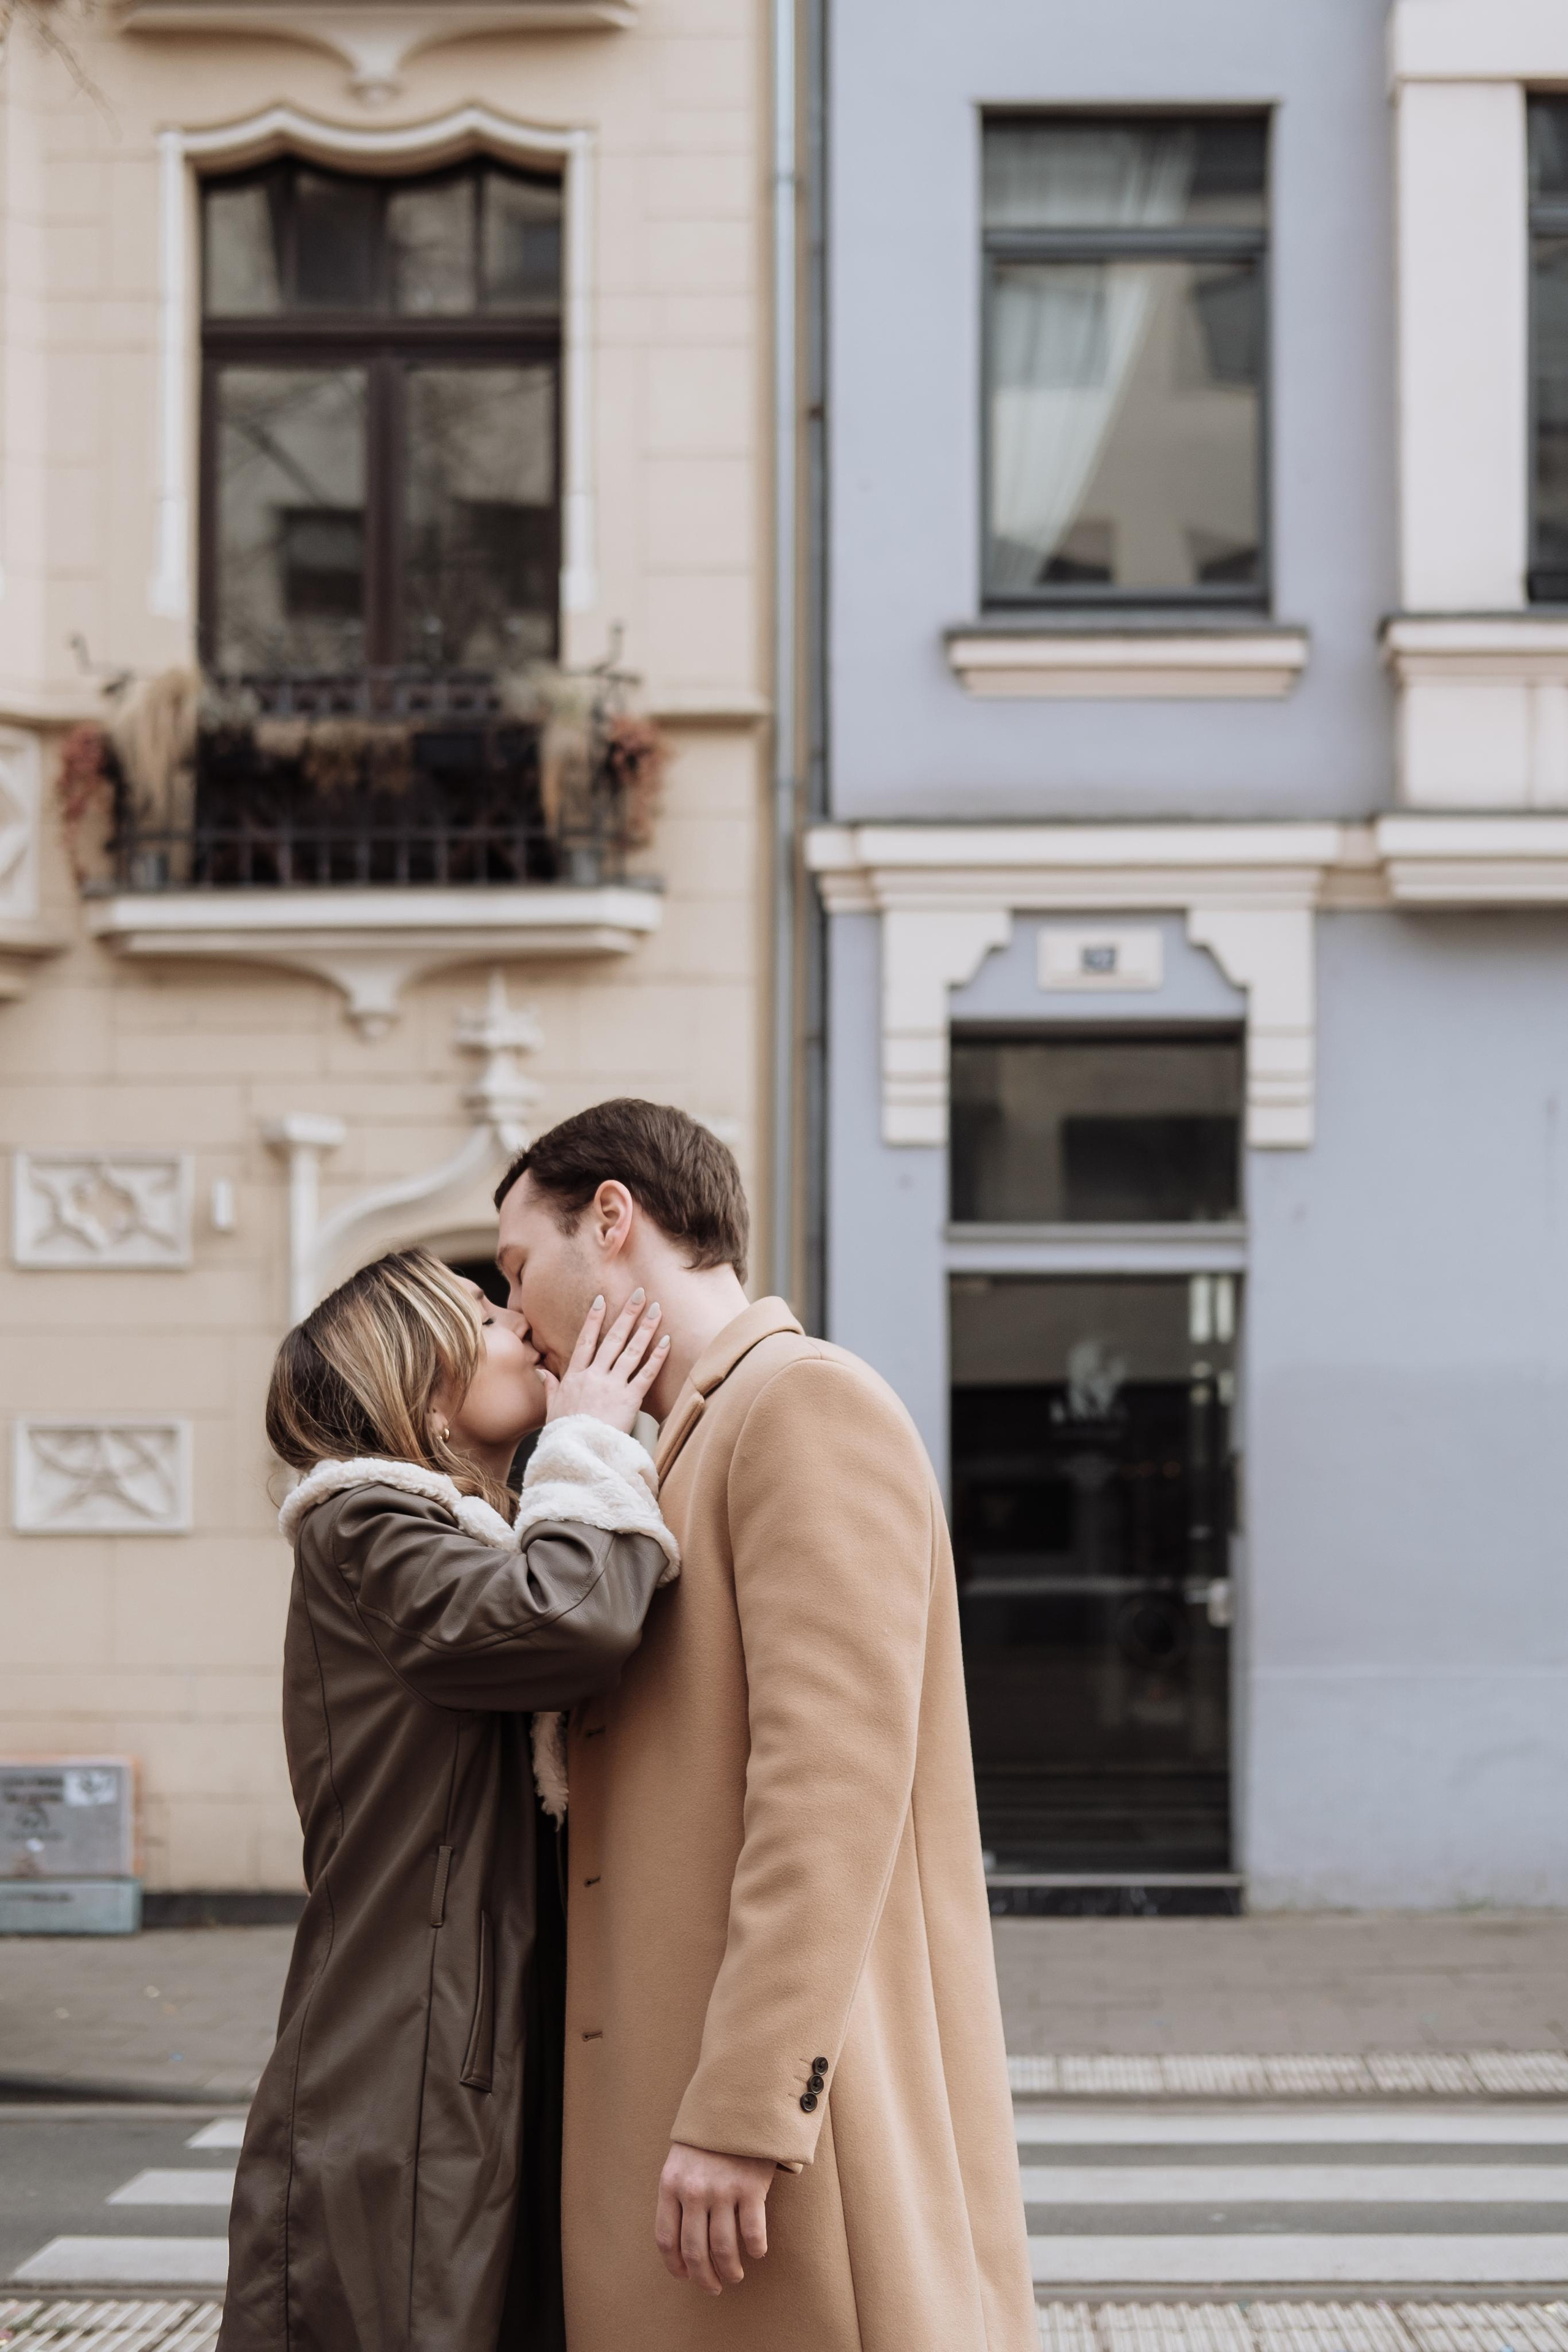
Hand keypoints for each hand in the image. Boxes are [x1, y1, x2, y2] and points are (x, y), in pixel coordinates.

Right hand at [541, 1288, 668, 1431]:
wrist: (576, 1452)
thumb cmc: (565, 1434)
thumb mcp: (552, 1408)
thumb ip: (550, 1387)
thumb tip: (541, 1371)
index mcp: (575, 1376)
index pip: (585, 1341)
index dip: (594, 1320)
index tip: (602, 1300)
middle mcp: (594, 1376)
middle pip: (613, 1339)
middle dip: (627, 1314)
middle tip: (640, 1294)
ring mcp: (612, 1385)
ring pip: (631, 1351)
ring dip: (645, 1328)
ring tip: (657, 1310)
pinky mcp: (629, 1399)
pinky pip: (646, 1374)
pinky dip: (657, 1357)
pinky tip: (666, 1341)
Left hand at [655, 2143, 773, 2294]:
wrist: (739, 2100)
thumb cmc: (709, 2135)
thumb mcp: (680, 2160)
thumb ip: (678, 2193)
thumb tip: (680, 2241)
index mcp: (671, 2185)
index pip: (666, 2239)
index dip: (675, 2266)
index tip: (686, 2277)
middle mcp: (694, 2191)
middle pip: (694, 2251)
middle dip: (703, 2278)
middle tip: (713, 2288)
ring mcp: (722, 2190)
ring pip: (723, 2249)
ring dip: (729, 2270)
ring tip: (734, 2276)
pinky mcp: (751, 2187)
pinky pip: (752, 2232)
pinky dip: (755, 2248)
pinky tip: (757, 2251)